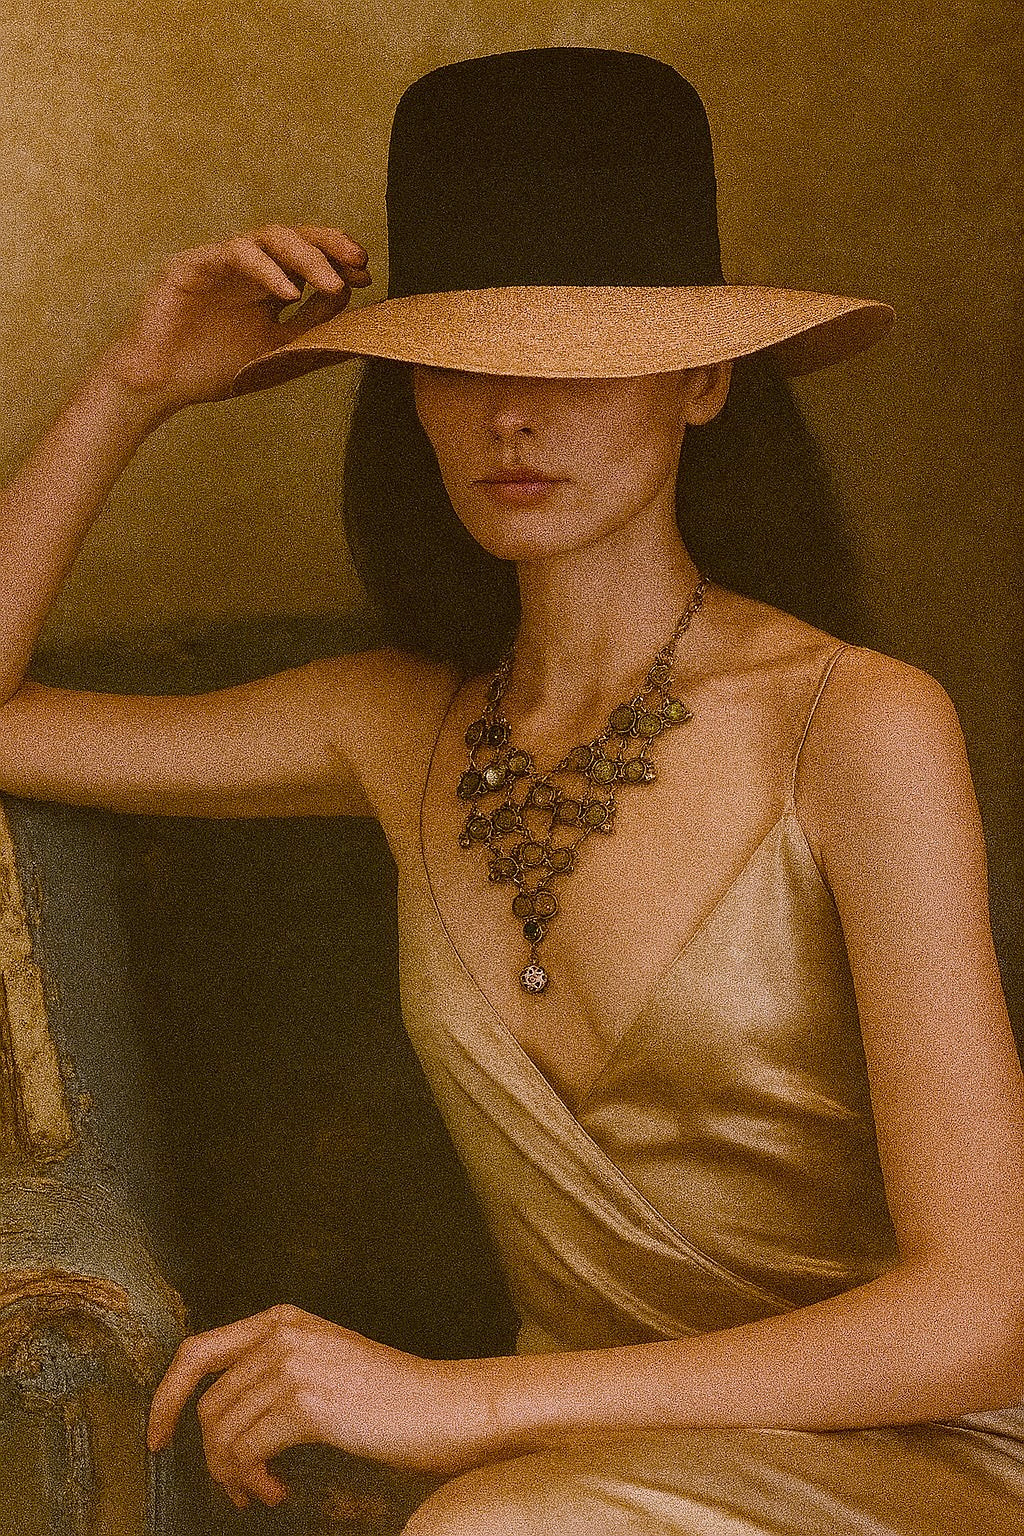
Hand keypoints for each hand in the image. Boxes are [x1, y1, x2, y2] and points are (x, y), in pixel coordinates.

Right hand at [97, 224, 370, 412]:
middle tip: (358, 263)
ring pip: (269, 238)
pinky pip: (235, 253)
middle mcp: (247, 268)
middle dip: (330, 246)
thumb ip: (314, 336)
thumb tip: (360, 323)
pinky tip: (289, 293)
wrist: (159, 384)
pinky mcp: (193, 264)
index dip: (338, 263)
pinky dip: (266, 269)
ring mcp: (220, 262)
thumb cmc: (214, 371)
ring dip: (306, 257)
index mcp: (267, 285)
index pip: (308, 259)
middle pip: (294, 238)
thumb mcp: (278, 356)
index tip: (365, 278)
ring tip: (331, 285)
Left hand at [146, 1304, 490, 1509]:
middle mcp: (283, 1333)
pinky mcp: (306, 1402)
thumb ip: (275, 1369)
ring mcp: (294, 1364)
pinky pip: (247, 1453)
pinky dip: (252, 1482)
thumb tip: (218, 1417)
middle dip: (209, 1456)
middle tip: (230, 1488)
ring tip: (261, 1493)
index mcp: (283, 1319)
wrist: (445, 1407)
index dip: (166, 1397)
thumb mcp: (324, 1363)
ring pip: (223, 1433)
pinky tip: (276, 1492)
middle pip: (207, 1402)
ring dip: (234, 1476)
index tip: (157, 1437)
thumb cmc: (391, 1398)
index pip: (196, 1351)